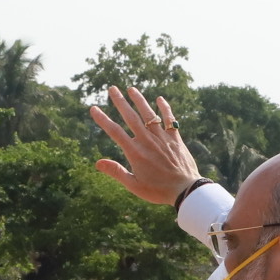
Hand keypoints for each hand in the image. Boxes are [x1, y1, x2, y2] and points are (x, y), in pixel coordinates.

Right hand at [90, 86, 200, 206]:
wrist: (185, 190)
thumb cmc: (158, 191)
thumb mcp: (134, 185)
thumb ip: (116, 172)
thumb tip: (97, 163)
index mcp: (135, 152)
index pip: (114, 131)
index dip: (103, 119)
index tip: (93, 108)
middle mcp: (147, 140)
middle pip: (130, 116)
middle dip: (120, 101)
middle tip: (112, 88)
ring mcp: (162, 137)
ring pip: (149, 114)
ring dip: (139, 100)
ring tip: (131, 88)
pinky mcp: (175, 138)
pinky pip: (169, 119)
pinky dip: (165, 108)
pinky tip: (160, 99)